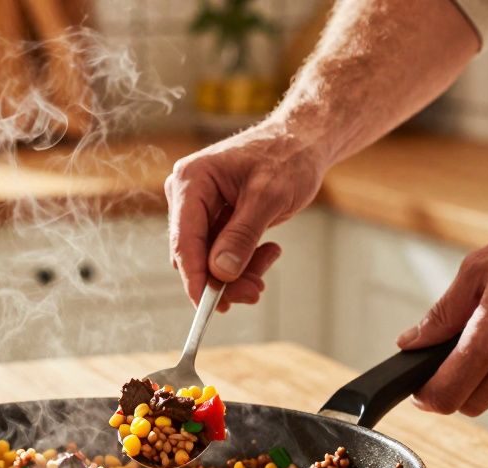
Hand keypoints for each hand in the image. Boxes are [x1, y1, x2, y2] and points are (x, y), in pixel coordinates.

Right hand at [165, 121, 324, 311]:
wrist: (303, 141)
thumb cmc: (287, 157)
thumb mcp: (269, 196)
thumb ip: (242, 235)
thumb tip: (221, 272)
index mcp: (191, 181)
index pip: (184, 240)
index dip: (194, 277)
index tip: (207, 306)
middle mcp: (188, 195)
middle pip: (193, 253)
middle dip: (222, 277)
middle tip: (255, 292)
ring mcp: (200, 207)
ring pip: (209, 259)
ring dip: (238, 272)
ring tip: (270, 260)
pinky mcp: (215, 218)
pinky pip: (221, 253)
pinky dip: (244, 260)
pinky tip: (269, 251)